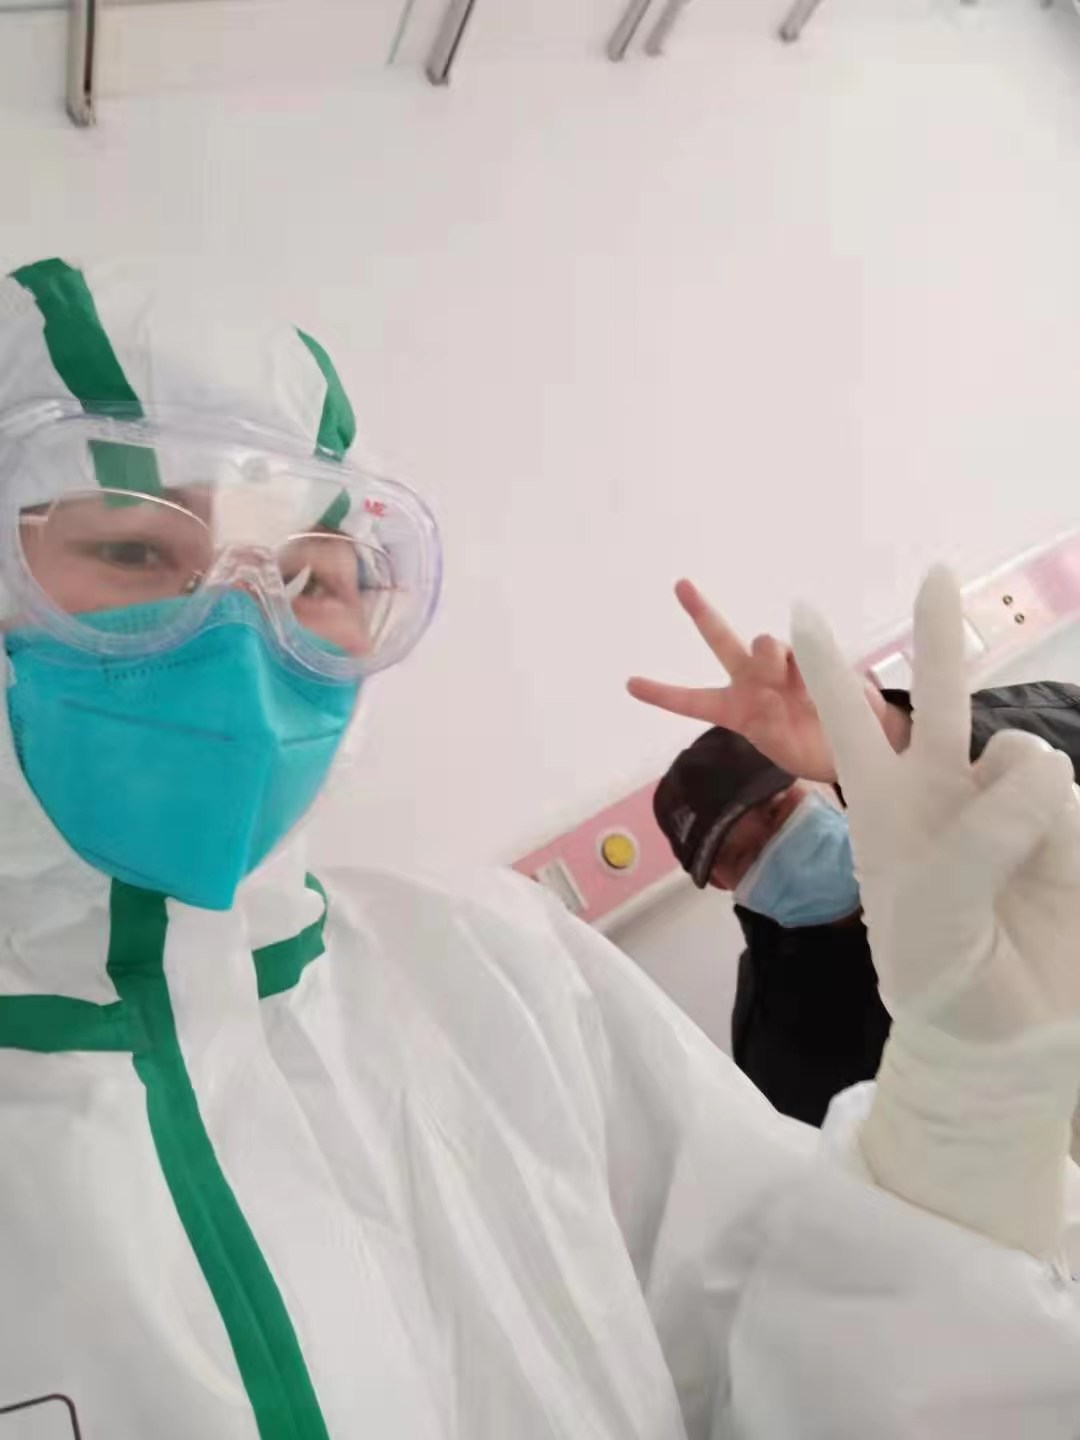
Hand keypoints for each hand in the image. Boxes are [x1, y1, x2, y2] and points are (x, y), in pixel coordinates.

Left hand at [627, 579, 891, 781]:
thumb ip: (769, 715)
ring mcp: (782, 665)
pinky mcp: (813, 655)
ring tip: (789, 688)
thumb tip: (772, 671)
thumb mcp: (781, 747)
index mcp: (737, 710)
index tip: (630, 684)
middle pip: (722, 641)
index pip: (693, 701)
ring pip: (763, 645)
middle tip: (680, 585)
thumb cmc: (813, 748)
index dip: (663, 694)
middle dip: (701, 612)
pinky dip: (809, 666)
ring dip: (769, 660)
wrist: (862, 744)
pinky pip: (803, 647)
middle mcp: (754, 680)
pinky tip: (820, 687)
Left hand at [792, 566, 1079, 1034]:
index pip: (847, 726)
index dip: (828, 672)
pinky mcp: (1061, 823)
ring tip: (1013, 874)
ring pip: (1019, 755)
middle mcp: (942, 794)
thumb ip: (980, 835)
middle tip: (937, 572)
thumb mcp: (939, 913)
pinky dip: (1058, 828)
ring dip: (1021, 805)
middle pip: (939, 698)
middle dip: (938, 638)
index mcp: (886, 810)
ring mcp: (1003, 804)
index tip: (799, 615)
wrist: (1015, 1034)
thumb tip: (1036, 768)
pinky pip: (1063, 790)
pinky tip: (1046, 876)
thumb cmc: (947, 977)